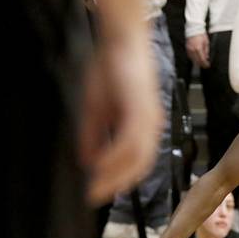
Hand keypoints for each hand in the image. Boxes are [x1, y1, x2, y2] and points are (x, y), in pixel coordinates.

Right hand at [79, 35, 163, 204]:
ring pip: (137, 157)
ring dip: (115, 174)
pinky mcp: (142, 109)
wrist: (121, 41)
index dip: (118, 179)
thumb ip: (94, 134)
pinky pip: (131, 140)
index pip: (136, 163)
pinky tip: (98, 164)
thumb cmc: (109, 70)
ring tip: (95, 186)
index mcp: (144, 128)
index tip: (97, 192)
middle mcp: (151, 127)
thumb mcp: (97, 108)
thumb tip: (87, 161)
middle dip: (115, 183)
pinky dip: (115, 155)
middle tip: (94, 196)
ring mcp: (149, 119)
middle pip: (139, 166)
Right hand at [187, 33, 210, 67]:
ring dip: (197, 62)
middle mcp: (193, 50)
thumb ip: (206, 51)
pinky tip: (196, 58)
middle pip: (197, 61)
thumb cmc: (201, 34)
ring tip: (201, 63)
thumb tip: (206, 57)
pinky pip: (190, 56)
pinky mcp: (187, 48)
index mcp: (198, 48)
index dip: (205, 64)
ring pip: (193, 59)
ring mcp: (189, 49)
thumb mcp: (206, 42)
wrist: (194, 28)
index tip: (207, 65)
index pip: (202, 60)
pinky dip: (193, 58)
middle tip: (205, 65)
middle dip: (201, 64)